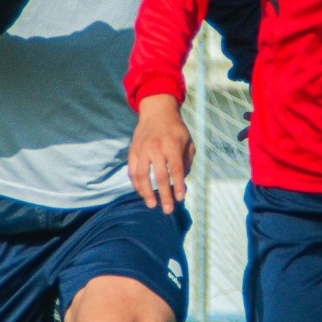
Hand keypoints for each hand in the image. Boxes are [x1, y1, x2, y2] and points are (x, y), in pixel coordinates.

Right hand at [128, 94, 194, 214]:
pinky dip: (136, 184)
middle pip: (160, 176)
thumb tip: (182, 182)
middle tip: (167, 210)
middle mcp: (156, 147)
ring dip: (147, 193)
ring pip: (142, 175)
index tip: (180, 198)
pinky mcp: (133, 151)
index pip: (176, 169)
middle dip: (164, 195)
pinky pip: (132, 170)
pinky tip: (142, 193)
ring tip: (152, 205)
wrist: (157, 112)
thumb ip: (187, 161)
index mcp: (172, 144)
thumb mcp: (188, 141)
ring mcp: (142, 149)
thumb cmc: (176, 129)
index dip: (178, 185)